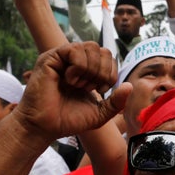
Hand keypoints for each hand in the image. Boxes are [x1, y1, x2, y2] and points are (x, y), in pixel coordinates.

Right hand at [14, 42, 130, 143]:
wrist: (45, 127)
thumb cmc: (68, 120)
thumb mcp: (99, 113)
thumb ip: (116, 102)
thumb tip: (130, 86)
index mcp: (86, 71)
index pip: (108, 57)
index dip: (111, 73)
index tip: (101, 90)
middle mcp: (74, 62)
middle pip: (102, 50)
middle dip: (103, 71)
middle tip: (91, 88)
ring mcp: (62, 58)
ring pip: (91, 47)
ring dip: (91, 69)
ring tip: (79, 85)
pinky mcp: (50, 58)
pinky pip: (74, 49)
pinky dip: (79, 66)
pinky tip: (70, 80)